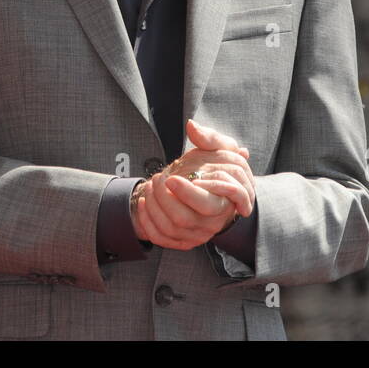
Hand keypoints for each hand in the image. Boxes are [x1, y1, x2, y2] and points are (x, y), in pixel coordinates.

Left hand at [130, 120, 255, 249]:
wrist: (206, 187)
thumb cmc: (214, 166)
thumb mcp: (218, 149)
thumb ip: (210, 137)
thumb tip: (191, 126)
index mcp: (224, 203)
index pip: (207, 205)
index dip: (187, 192)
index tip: (171, 178)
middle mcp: (212, 223)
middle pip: (184, 218)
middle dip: (164, 198)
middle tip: (158, 178)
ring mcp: (197, 235)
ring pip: (170, 228)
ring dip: (153, 206)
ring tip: (149, 185)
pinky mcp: (182, 241)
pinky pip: (162, 238)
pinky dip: (148, 222)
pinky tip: (143, 202)